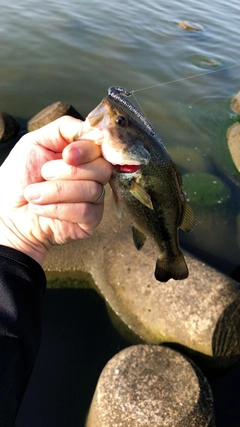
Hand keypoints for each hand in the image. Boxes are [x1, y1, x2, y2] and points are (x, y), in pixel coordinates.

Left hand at [0, 116, 112, 264]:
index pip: (101, 147)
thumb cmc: (20, 177)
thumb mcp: (35, 142)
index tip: (66, 155)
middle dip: (68, 171)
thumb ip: (64, 128)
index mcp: (84, 154)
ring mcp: (94, 199)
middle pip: (102, 169)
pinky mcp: (90, 221)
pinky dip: (58, 208)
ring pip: (92, 190)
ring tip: (34, 194)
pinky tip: (41, 208)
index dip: (86, 150)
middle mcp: (93, 175)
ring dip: (56, 191)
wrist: (8, 211)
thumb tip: (92, 128)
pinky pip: (85, 211)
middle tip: (43, 174)